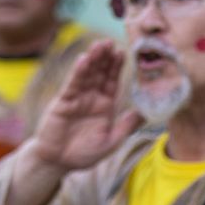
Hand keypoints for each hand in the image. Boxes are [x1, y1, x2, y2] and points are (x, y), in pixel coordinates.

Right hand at [30, 39, 142, 172]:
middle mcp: (91, 98)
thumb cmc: (84, 153)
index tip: (123, 52)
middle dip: (105, 58)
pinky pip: (73, 85)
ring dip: (93, 60)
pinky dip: (79, 73)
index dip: (117, 67)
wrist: (59, 162)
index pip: (112, 82)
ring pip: (87, 75)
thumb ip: (126, 126)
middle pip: (100, 74)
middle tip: (111, 41)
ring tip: (100, 45)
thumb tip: (145, 113)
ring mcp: (77, 99)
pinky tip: (85, 60)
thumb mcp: (111, 141)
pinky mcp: (63, 102)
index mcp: (105, 105)